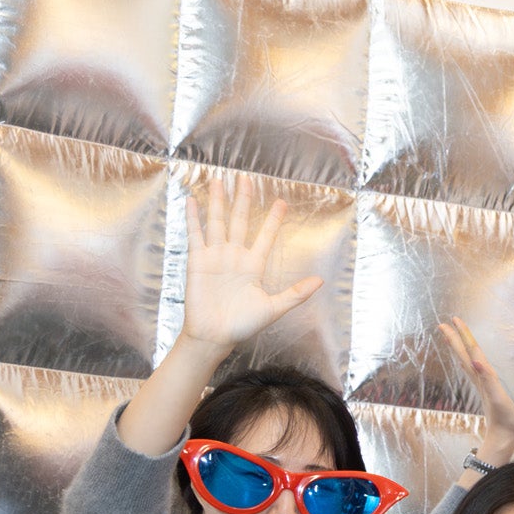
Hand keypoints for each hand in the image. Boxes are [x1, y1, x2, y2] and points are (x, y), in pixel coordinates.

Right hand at [174, 179, 323, 352]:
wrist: (215, 335)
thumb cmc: (243, 325)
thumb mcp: (274, 308)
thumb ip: (295, 293)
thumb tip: (320, 281)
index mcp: (254, 266)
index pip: (265, 236)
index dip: (272, 219)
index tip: (281, 202)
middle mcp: (235, 256)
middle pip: (239, 221)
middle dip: (243, 200)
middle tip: (247, 178)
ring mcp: (215, 256)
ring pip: (217, 222)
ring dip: (218, 201)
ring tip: (220, 180)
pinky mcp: (197, 261)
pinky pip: (195, 235)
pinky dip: (193, 218)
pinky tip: (192, 201)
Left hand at [439, 317, 513, 467]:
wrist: (502, 436)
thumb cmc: (503, 418)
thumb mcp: (497, 397)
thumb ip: (487, 378)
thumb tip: (475, 360)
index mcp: (481, 376)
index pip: (471, 350)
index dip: (463, 335)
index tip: (454, 320)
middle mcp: (478, 377)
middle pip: (463, 354)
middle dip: (454, 338)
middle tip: (444, 324)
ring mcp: (480, 384)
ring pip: (466, 360)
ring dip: (458, 348)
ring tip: (451, 337)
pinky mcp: (485, 389)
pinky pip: (473, 370)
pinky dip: (468, 360)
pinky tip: (468, 360)